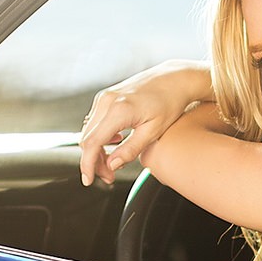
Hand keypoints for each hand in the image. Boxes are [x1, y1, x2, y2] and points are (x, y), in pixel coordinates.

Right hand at [78, 61, 212, 186]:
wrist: (174, 79)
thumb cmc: (169, 103)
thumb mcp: (154, 131)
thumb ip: (130, 150)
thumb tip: (112, 166)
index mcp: (118, 110)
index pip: (92, 143)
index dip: (88, 165)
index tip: (89, 181)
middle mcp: (107, 101)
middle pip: (87, 139)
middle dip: (94, 162)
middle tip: (110, 176)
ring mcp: (104, 97)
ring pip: (89, 132)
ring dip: (96, 151)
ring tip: (114, 162)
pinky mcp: (106, 97)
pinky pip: (95, 122)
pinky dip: (100, 137)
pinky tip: (116, 142)